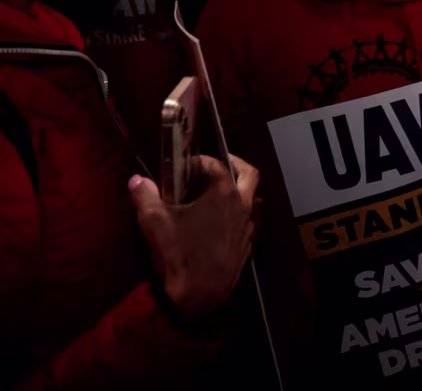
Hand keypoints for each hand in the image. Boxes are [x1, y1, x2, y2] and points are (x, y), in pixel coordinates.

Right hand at [131, 154, 258, 319]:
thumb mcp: (154, 223)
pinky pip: (246, 221)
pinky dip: (235, 213)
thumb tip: (137, 179)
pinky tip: (216, 223)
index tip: (188, 164)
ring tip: (214, 194)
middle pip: (249, 174)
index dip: (203, 161)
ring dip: (237, 191)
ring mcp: (247, 226)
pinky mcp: (247, 245)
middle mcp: (242, 206)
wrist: (199, 295)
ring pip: (251, 198)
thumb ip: (145, 196)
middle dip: (235, 164)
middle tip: (218, 164)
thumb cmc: (179, 254)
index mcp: (224, 194)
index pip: (218, 165)